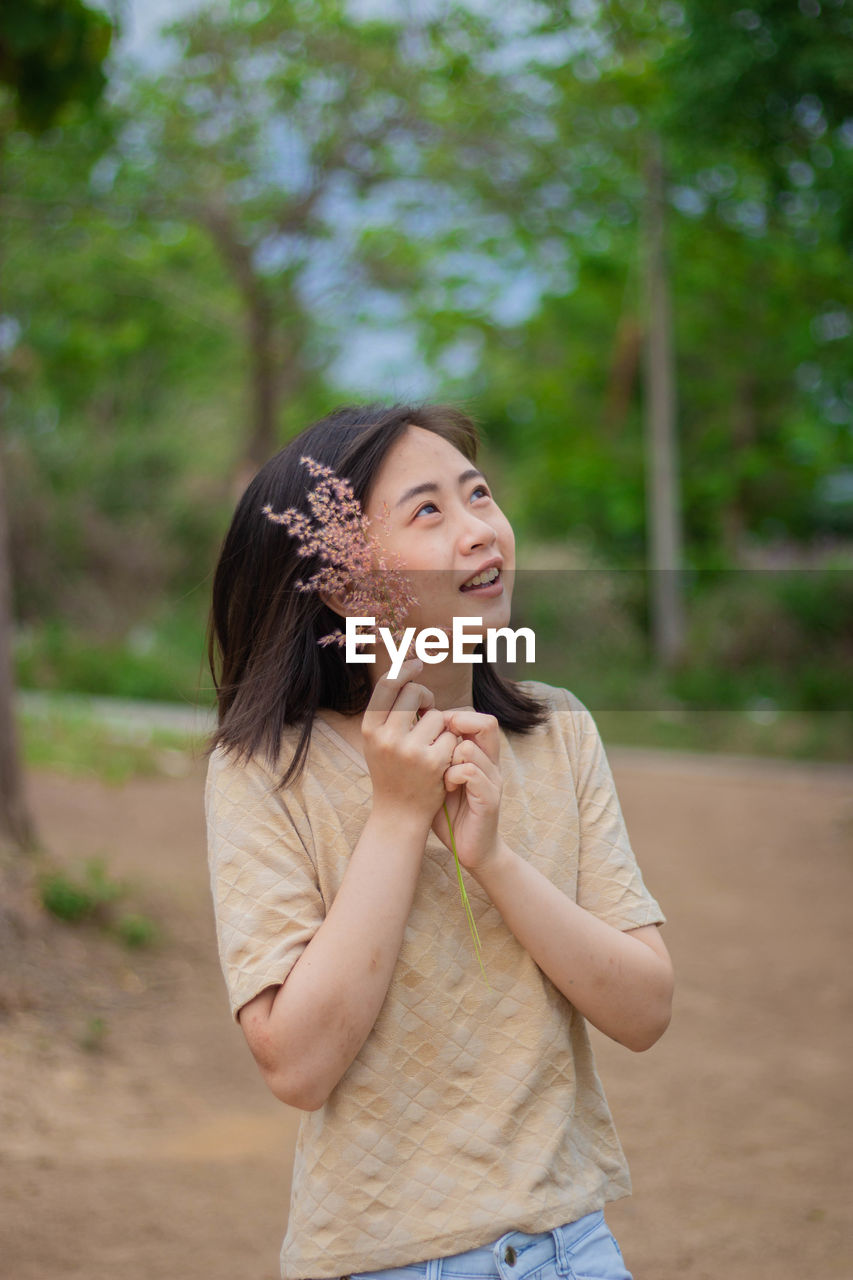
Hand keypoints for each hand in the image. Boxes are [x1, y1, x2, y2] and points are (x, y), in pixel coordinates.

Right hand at [362, 658, 459, 824]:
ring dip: (439, 725)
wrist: (399, 813)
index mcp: (370, 729)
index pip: (388, 684)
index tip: (418, 664)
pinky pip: (450, 735)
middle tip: (426, 709)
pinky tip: (440, 759)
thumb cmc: (391, 770)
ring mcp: (410, 750)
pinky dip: (449, 744)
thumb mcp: (378, 740)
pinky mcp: (433, 762)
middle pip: (414, 692)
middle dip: (425, 696)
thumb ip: (388, 710)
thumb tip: (407, 669)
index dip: (404, 669)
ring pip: (436, 715)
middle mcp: (387, 737)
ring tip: (429, 744)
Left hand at [430, 709, 502, 872]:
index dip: (453, 715)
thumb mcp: (440, 778)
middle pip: (487, 723)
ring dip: (448, 757)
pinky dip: (452, 776)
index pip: (477, 718)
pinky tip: (446, 787)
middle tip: (436, 741)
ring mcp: (493, 780)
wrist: (471, 849)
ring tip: (439, 773)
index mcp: (482, 755)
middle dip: (457, 723)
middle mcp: (492, 763)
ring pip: (469, 747)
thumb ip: (434, 755)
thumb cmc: (451, 812)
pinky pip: (469, 772)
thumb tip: (411, 729)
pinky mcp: (490, 798)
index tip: (431, 729)